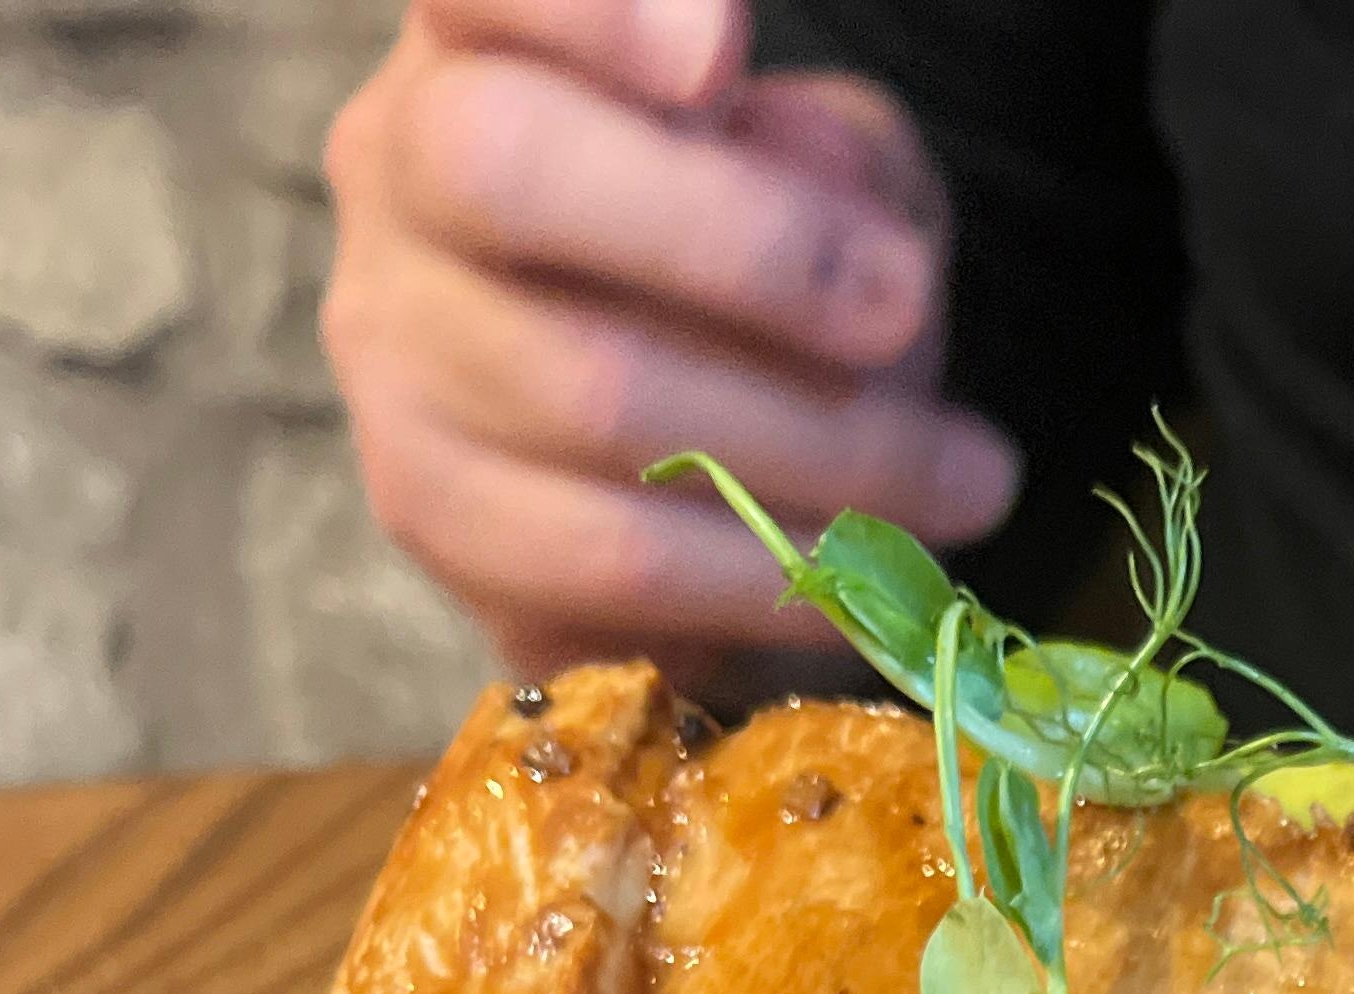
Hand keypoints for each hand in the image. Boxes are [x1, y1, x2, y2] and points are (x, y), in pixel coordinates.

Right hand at [321, 0, 1021, 680]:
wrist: (680, 467)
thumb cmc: (759, 272)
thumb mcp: (828, 174)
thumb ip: (830, 158)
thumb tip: (828, 209)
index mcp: (480, 47)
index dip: (584, 8)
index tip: (721, 51)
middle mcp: (396, 174)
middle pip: (506, 167)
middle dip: (738, 243)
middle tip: (903, 308)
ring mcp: (391, 347)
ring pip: (587, 391)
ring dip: (811, 449)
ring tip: (962, 480)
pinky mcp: (429, 510)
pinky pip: (604, 556)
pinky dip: (760, 575)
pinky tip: (861, 576)